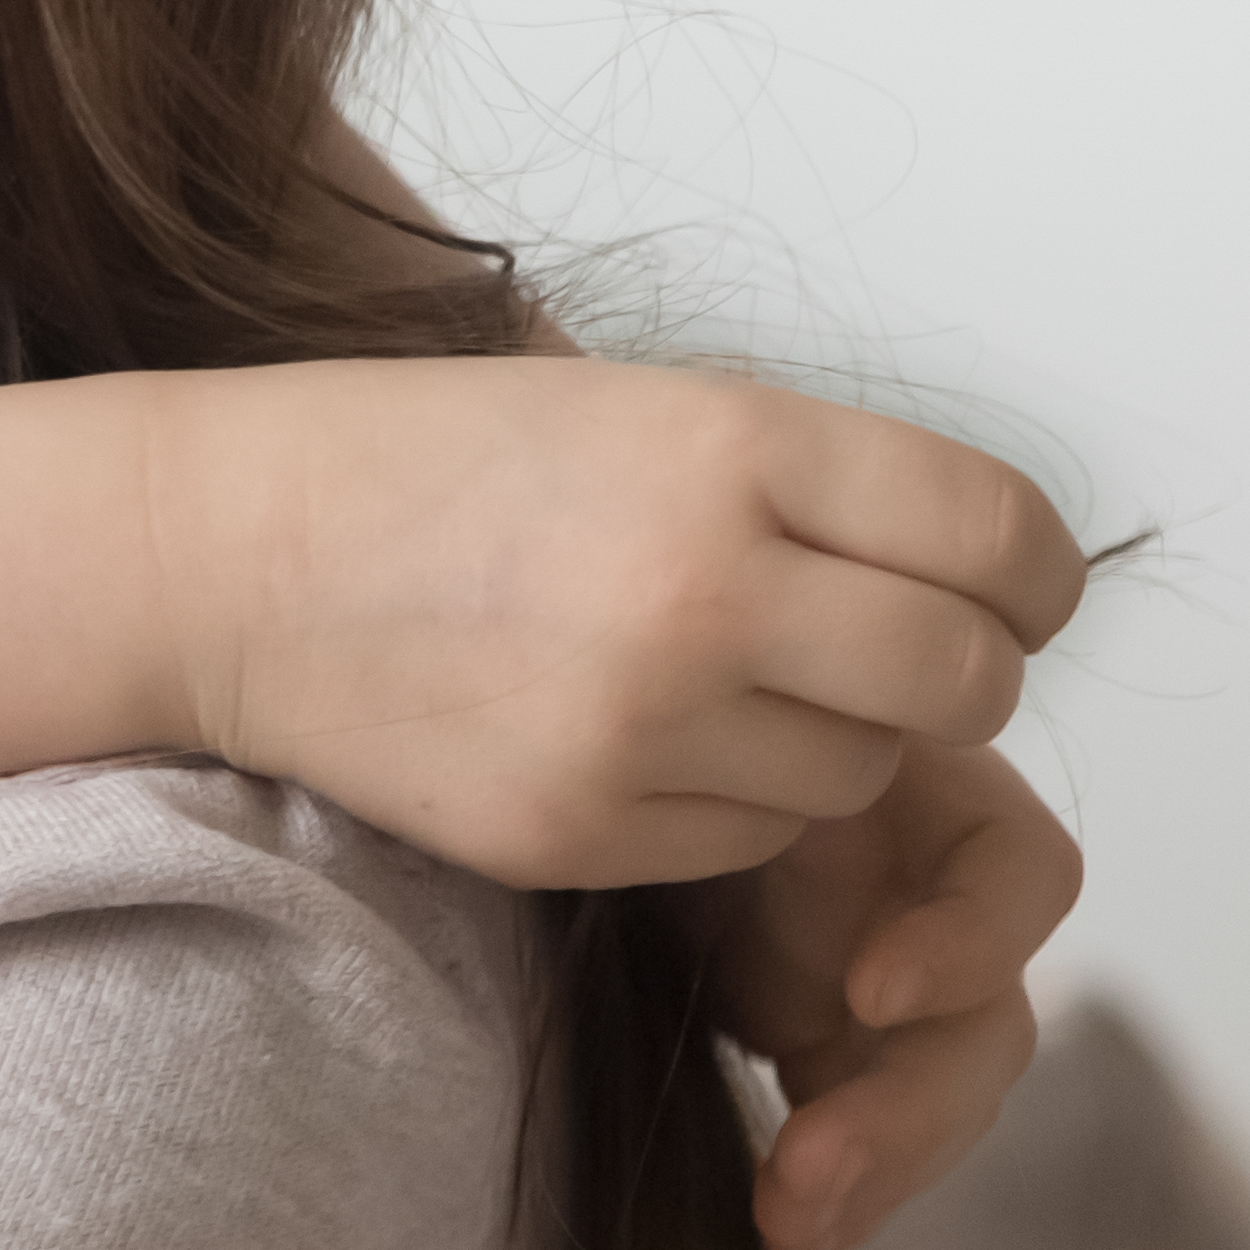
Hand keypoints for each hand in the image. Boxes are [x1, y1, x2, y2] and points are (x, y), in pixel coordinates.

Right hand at [133, 358, 1083, 892]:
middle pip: (963, 680)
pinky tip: (619, 730)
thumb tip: (992, 581)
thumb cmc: (430, 461)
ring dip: (820, 739)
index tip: (1006, 593)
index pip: (1000, 539)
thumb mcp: (633, 404)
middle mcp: (703, 584)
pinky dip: (721, 802)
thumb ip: (813, 484)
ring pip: (860, 778)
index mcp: (728, 446)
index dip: (1029, 581)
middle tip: (871, 650)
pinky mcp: (581, 831)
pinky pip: (747, 845)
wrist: (220, 555)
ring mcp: (641, 723)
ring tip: (698, 675)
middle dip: (947, 676)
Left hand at [691, 731, 1085, 1249]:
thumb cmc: (655, 704)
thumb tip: (727, 781)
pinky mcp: (837, 1049)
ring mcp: (892, 982)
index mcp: (925, 795)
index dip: (968, 939)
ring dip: (874, 1171)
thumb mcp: (703, 709)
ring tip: (787, 1227)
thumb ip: (736, 759)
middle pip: (987, 1024)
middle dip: (908, 1112)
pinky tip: (788, 1236)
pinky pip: (868, 1137)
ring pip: (937, 1099)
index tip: (868, 990)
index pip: (1018, 870)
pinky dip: (836, 1193)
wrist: (591, 756)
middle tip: (810, 1168)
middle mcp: (930, 897)